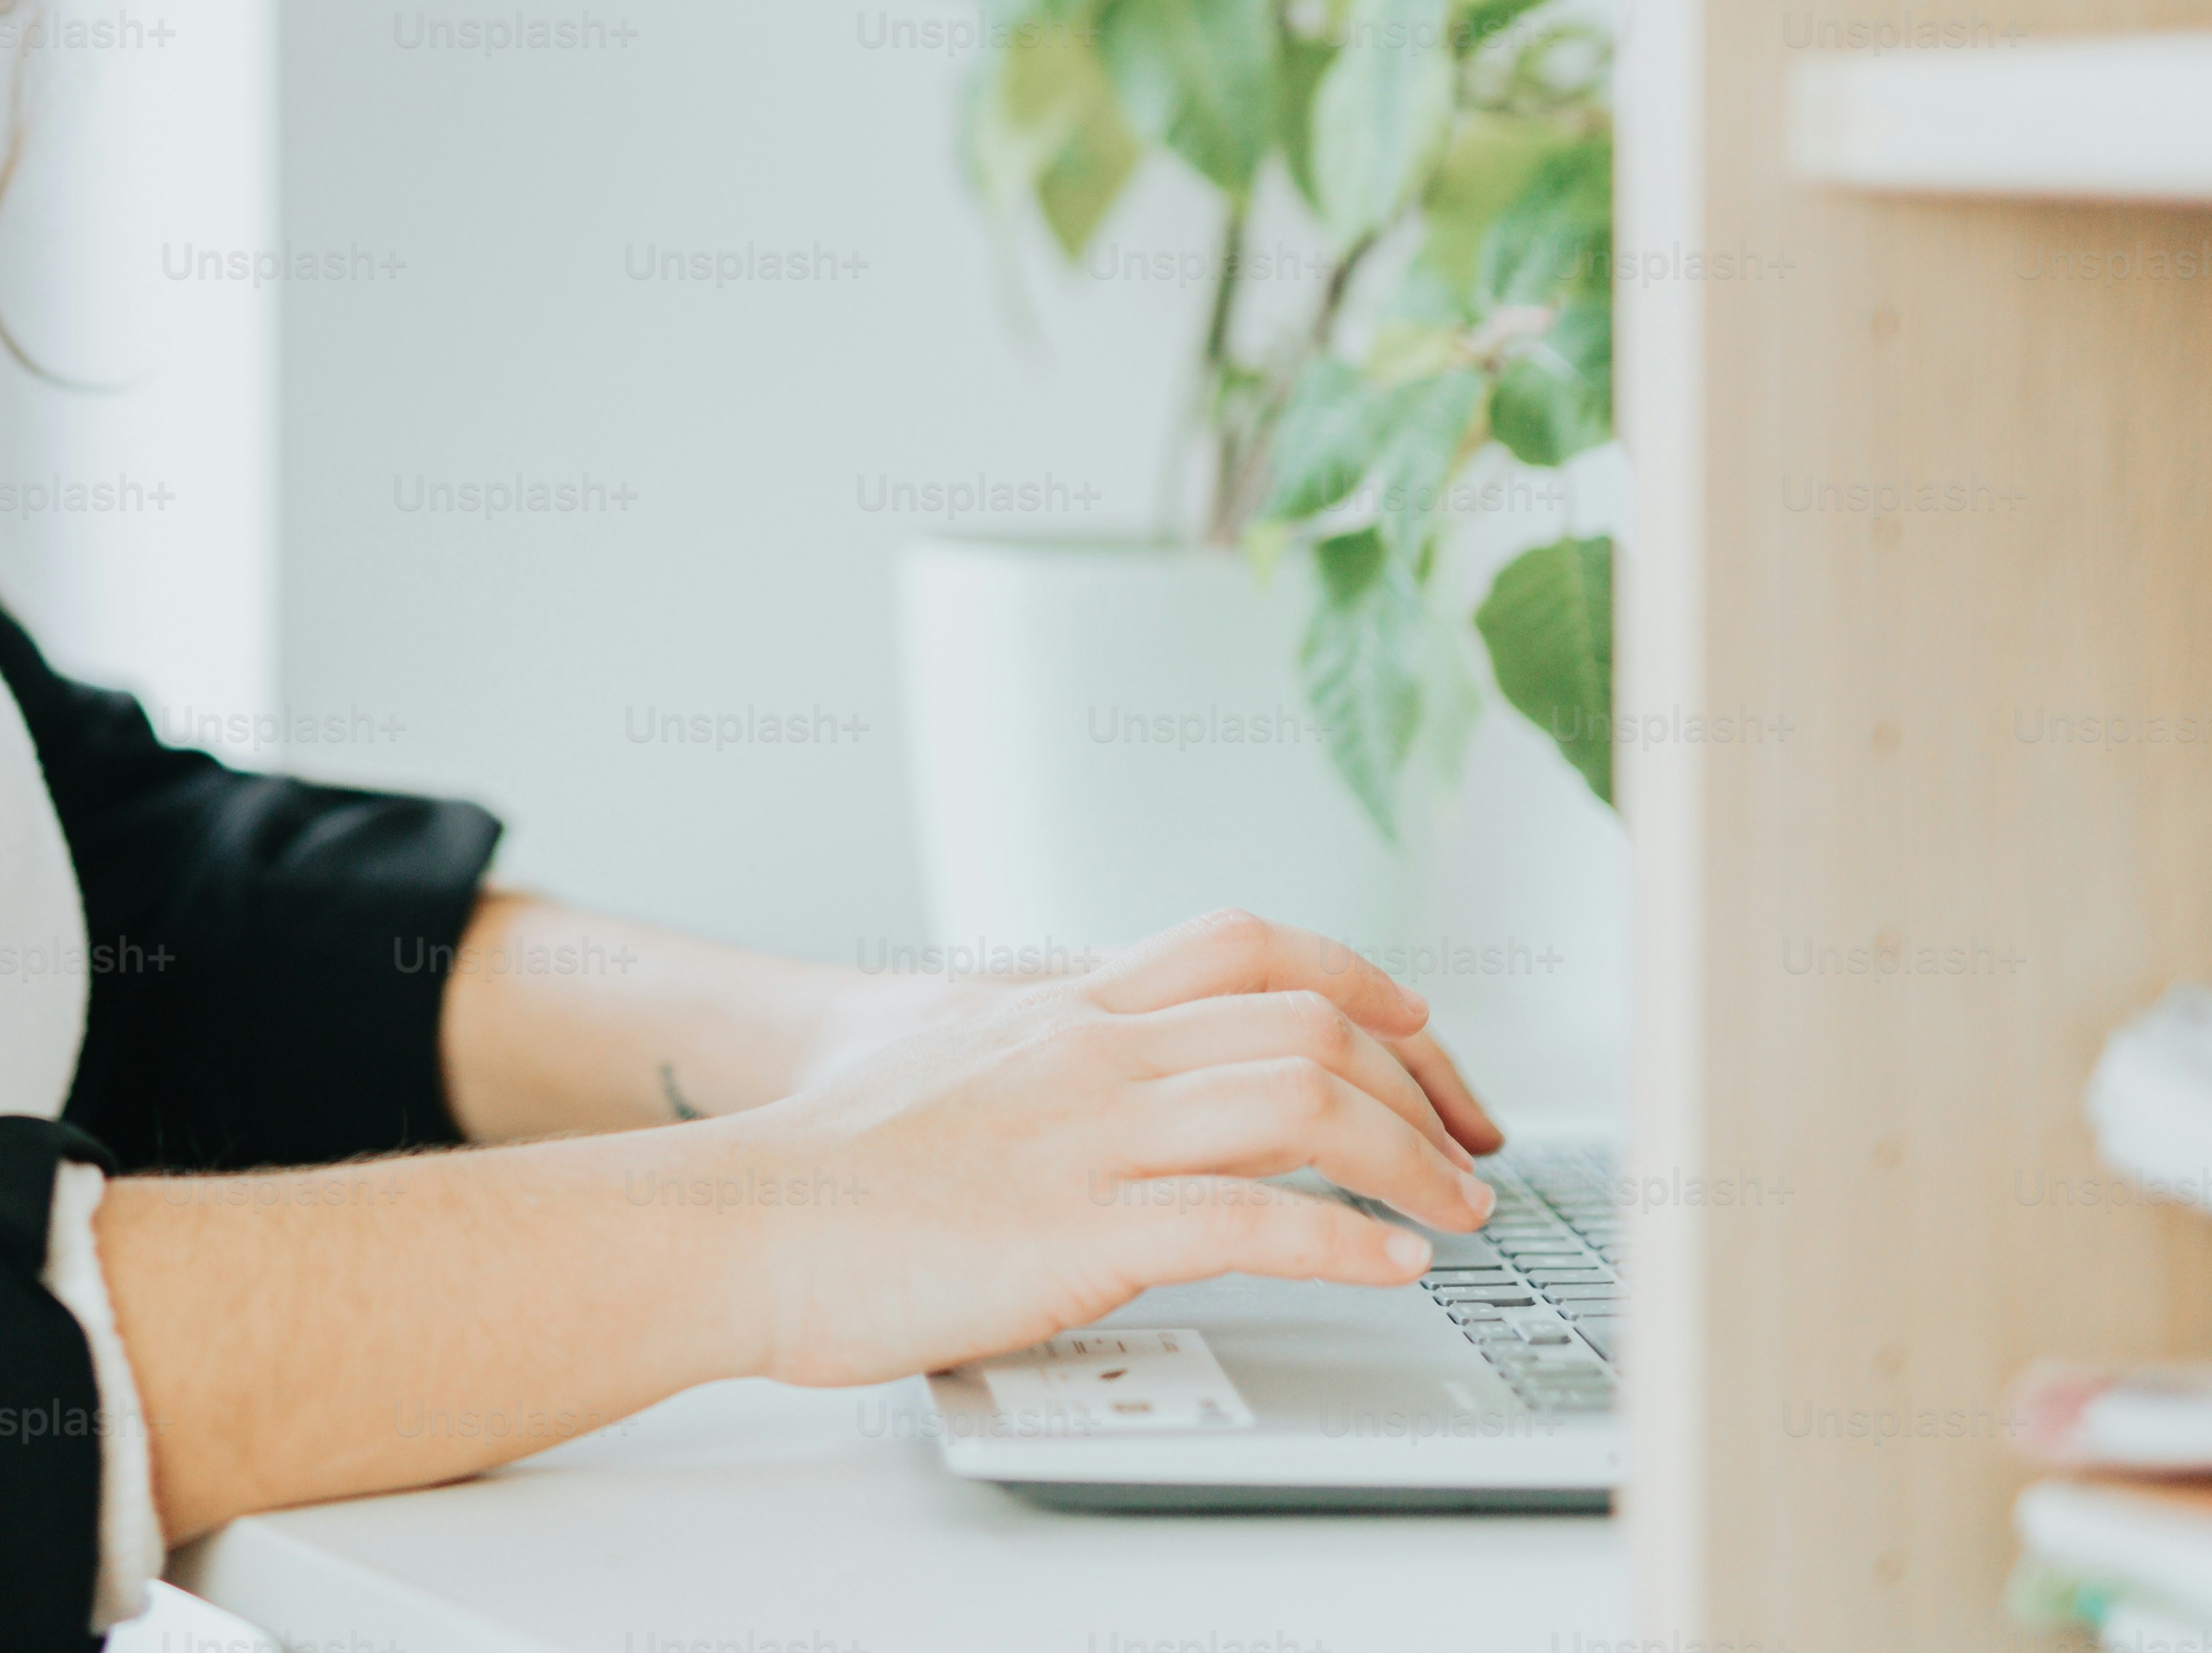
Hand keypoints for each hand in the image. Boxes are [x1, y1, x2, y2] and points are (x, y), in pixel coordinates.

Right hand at [717, 907, 1505, 1388]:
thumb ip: (1035, 1054)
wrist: (739, 1218)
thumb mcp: (946, 1064)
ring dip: (1410, 1156)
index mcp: (1063, 1010)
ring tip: (1459, 1211)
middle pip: (1303, 1015)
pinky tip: (1391, 1267)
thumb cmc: (826, 1164)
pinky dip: (1347, 1242)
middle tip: (1472, 1145)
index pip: (1246, 944)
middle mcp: (1090, 1051)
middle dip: (1420, 1079)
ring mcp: (1088, 1137)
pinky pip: (1250, 1220)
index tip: (1420, 1037)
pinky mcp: (1079, 1233)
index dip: (1359, 979)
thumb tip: (1099, 1067)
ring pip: (1299, 1097)